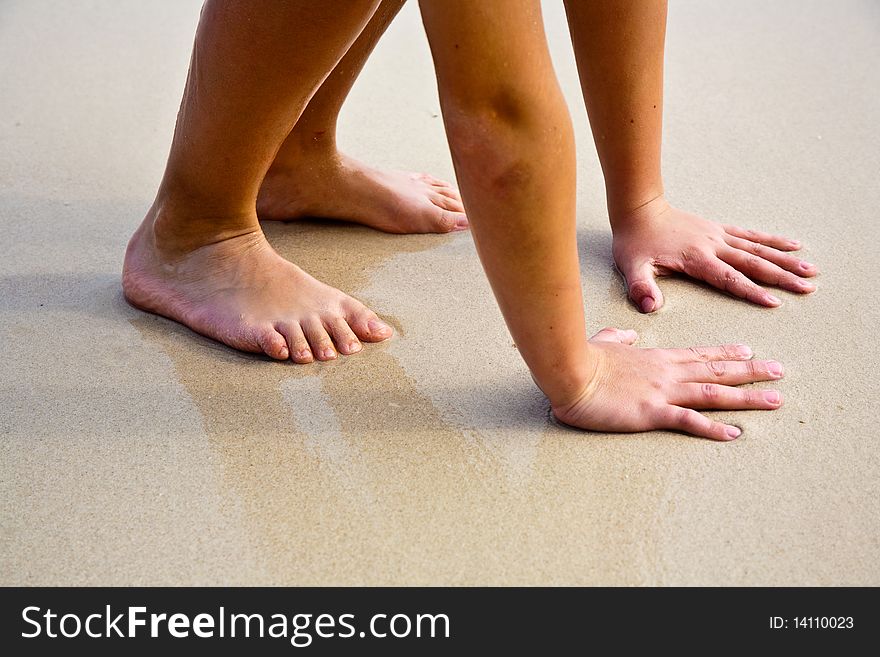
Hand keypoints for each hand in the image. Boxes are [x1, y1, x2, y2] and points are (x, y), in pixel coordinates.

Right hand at [552, 328, 782, 440]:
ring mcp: (662, 392)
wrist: (569, 370)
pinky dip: (713, 428)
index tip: (749, 352)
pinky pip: (689, 421)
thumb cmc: (582, 357)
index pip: (698, 354)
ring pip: (713, 394)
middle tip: (779, 372)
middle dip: (751, 372)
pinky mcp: (651, 413)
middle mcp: (667, 373)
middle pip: (717, 371)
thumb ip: (619, 337)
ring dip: (746, 398)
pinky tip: (734, 433)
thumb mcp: (603, 340)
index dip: (726, 354)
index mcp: (655, 357)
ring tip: (774, 400)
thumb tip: (628, 333)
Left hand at [610, 197, 817, 311]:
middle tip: (807, 289)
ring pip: (758, 249)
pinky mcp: (718, 229)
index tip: (774, 302)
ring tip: (811, 270)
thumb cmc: (634, 242)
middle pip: (753, 263)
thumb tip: (649, 307)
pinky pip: (750, 235)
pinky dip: (772, 240)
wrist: (638, 209)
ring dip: (785, 260)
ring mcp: (718, 235)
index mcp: (696, 258)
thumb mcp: (631, 267)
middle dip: (781, 277)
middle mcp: (713, 245)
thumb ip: (640, 287)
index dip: (751, 291)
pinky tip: (793, 246)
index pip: (728, 279)